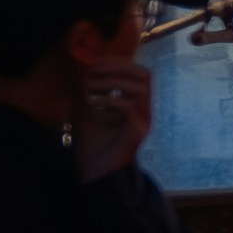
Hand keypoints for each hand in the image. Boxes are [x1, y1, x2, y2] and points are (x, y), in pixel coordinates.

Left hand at [69, 63, 154, 182]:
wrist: (95, 171)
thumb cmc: (91, 141)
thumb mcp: (88, 108)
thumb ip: (91, 88)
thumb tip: (86, 63)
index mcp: (136, 103)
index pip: (139, 72)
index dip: (119, 62)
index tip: (96, 61)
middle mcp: (145, 110)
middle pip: (145, 76)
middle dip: (118, 67)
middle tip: (93, 69)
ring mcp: (144, 121)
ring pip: (140, 89)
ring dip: (112, 83)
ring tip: (89, 87)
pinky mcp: (138, 132)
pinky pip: (130, 107)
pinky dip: (109, 101)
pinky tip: (91, 103)